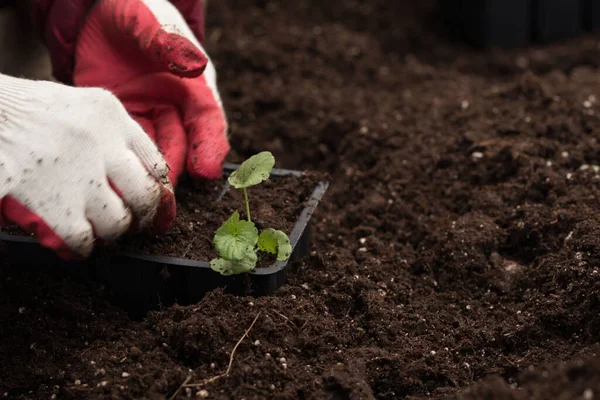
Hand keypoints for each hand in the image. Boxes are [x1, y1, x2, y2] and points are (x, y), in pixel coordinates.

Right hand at [0, 74, 175, 258]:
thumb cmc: (29, 110)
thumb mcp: (81, 105)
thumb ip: (112, 133)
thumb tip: (139, 173)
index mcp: (110, 115)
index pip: (155, 163)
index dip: (158, 191)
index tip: (154, 204)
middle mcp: (100, 141)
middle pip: (144, 195)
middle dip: (143, 216)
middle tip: (134, 222)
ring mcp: (76, 173)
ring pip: (117, 222)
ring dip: (111, 232)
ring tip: (101, 228)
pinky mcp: (50, 200)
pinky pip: (83, 238)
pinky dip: (84, 247)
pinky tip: (79, 242)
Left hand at [73, 0, 229, 184]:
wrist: (100, 12)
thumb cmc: (135, 11)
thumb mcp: (151, 22)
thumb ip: (169, 43)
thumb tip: (194, 66)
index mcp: (194, 85)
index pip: (208, 120)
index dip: (210, 146)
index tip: (208, 171)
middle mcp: (177, 107)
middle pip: (184, 145)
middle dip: (178, 170)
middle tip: (165, 195)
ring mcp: (151, 116)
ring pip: (156, 152)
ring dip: (152, 175)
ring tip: (140, 195)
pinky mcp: (125, 121)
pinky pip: (127, 148)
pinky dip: (125, 165)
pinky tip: (116, 180)